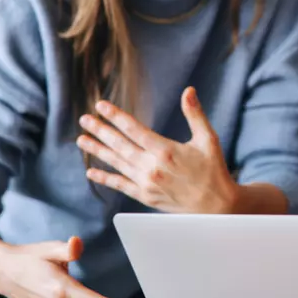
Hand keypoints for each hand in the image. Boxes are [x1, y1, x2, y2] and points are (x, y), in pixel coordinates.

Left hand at [77, 86, 237, 213]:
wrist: (216, 206)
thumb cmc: (213, 169)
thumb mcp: (208, 139)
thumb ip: (195, 114)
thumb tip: (188, 90)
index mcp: (166, 150)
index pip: (134, 129)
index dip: (116, 116)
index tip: (101, 105)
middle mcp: (152, 167)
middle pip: (120, 145)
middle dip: (100, 130)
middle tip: (85, 119)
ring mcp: (147, 183)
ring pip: (117, 163)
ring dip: (98, 151)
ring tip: (81, 139)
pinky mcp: (146, 196)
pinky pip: (121, 185)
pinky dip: (105, 178)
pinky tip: (91, 172)